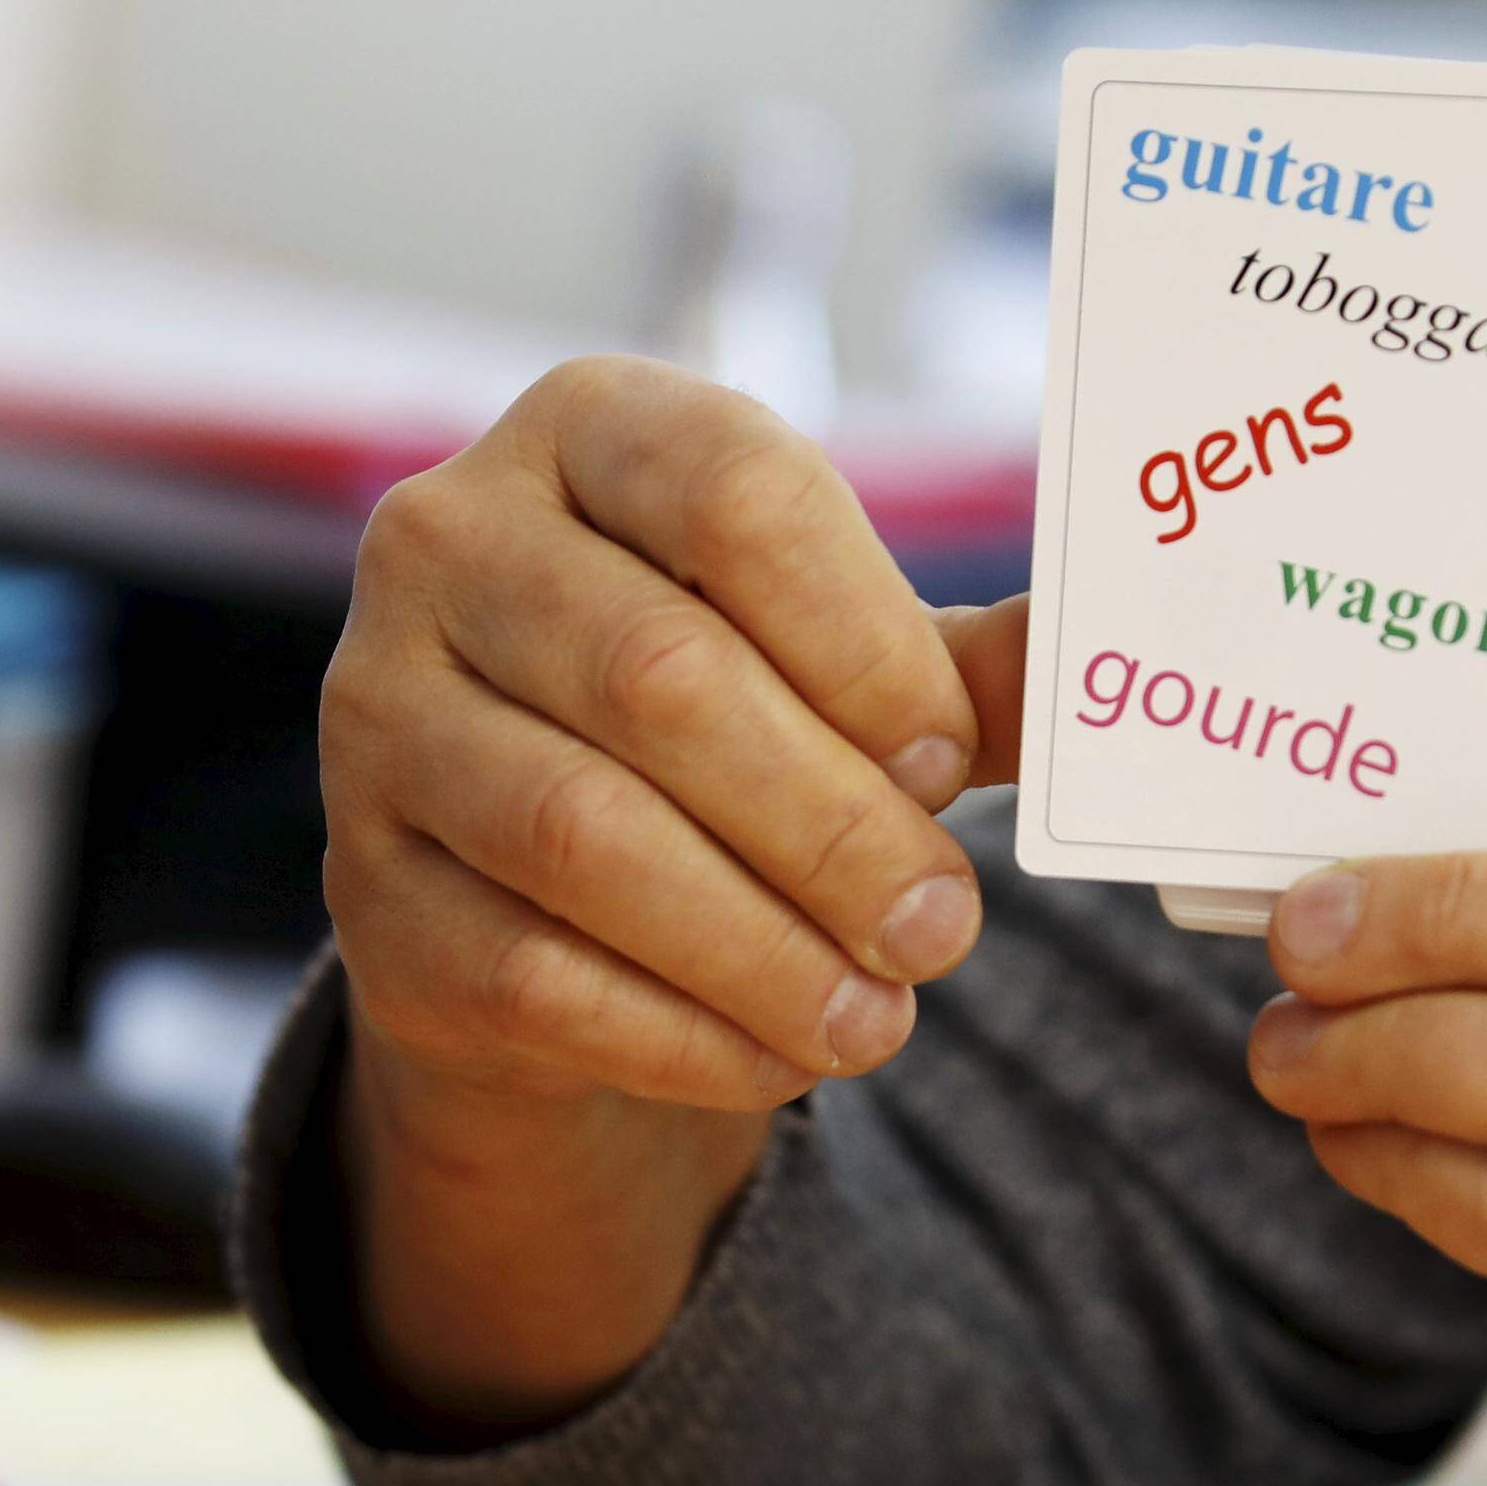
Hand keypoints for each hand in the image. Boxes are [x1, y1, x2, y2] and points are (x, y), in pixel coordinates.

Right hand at [320, 358, 1027, 1429]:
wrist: (526, 881)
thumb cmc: (718, 726)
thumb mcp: (835, 659)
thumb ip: (956, 663)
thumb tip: (1119, 675)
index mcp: (584, 429)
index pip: (733, 492)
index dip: (862, 636)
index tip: (949, 756)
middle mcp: (444, 544)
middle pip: (659, 677)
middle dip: (831, 823)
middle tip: (944, 926)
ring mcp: (376, 719)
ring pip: (584, 838)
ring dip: (761, 948)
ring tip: (882, 1016)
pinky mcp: (367, 896)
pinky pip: (531, 973)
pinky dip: (682, 1032)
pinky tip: (781, 1055)